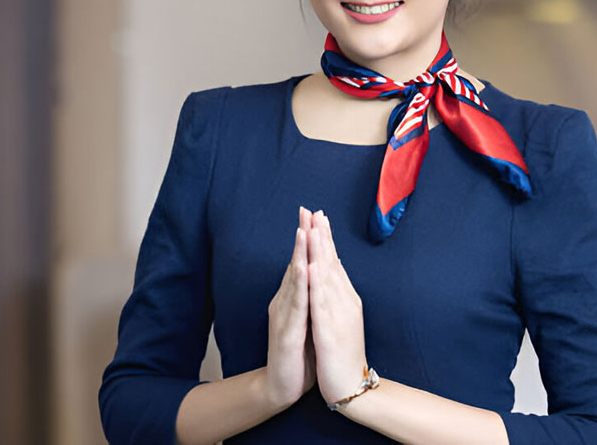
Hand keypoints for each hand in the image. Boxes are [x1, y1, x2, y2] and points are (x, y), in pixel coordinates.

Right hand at [263, 206, 316, 408]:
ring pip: (293, 280)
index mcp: (293, 299)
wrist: (281, 386)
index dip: (308, 239)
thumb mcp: (306, 320)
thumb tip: (315, 275)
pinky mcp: (286, 332)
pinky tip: (303, 271)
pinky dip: (299, 287)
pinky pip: (295, 307)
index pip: (302, 262)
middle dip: (302, 236)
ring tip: (304, 231)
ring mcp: (284, 316)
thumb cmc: (297, 354)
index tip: (315, 214)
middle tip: (306, 211)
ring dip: (298, 255)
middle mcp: (285, 302)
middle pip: (295, 263)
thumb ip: (308, 298)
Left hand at [306, 210, 367, 406]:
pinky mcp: (329, 330)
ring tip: (313, 228)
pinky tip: (310, 266)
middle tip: (316, 211)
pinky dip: (316, 283)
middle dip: (323, 236)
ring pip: (327, 276)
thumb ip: (335, 298)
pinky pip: (321, 303)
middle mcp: (344, 301)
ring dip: (320, 251)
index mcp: (344, 299)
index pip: (334, 262)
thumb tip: (329, 276)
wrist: (351, 388)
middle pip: (332, 263)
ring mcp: (338, 315)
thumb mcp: (338, 320)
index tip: (319, 216)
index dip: (326, 239)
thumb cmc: (342, 355)